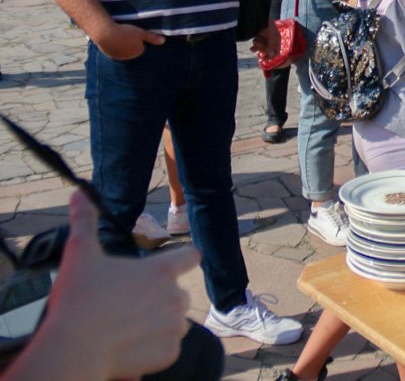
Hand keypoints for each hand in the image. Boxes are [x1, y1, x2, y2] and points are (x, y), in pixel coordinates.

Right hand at [37, 191, 197, 379]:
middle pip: (176, 294)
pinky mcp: (169, 353)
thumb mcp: (80, 255)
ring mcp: (175, 327)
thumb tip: (78, 193)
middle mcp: (175, 297)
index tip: (178, 262)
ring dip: (156, 324)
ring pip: (173, 322)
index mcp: (160, 271)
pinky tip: (128, 349)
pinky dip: (152, 349)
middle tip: (127, 307)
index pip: (190, 256)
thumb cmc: (77, 301)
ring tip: (125, 328)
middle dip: (158, 298)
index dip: (184, 258)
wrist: (73, 350)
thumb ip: (84, 223)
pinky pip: (167, 349)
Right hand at [94, 21, 164, 60]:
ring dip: (122, 45)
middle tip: (125, 34)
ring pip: (123, 50)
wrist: (104, 34)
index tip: (133, 33)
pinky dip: (114, 46)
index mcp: (137, 52)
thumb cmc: (125, 32)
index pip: (141, 46)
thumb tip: (163, 41)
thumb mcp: (140, 33)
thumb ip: (152, 37)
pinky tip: (112, 39)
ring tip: (118, 36)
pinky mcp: (109, 55)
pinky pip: (114, 50)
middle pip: (132, 49)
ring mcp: (118, 57)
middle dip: (130, 43)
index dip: (138, 38)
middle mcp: (129, 57)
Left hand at [252, 21, 279, 57]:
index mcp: (277, 39)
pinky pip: (256, 46)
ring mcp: (264, 39)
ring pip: (261, 48)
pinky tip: (252, 48)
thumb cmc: (267, 24)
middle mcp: (271, 40)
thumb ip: (272, 45)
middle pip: (268, 51)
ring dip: (258, 46)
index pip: (276, 51)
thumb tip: (272, 56)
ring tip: (256, 40)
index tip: (265, 59)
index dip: (271, 56)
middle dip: (263, 49)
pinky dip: (254, 47)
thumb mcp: (271, 35)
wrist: (257, 16)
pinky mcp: (257, 38)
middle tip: (260, 46)